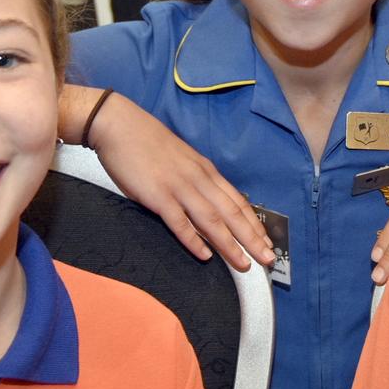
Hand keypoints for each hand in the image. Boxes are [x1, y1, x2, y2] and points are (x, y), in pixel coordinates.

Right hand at [60, 85, 274, 270]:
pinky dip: (193, 239)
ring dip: (230, 244)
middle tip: (268, 260)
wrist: (119, 125)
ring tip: (244, 264)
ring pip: (212, 220)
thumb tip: (208, 201)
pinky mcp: (158, 195)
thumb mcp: (182, 159)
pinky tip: (205, 255)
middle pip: (231, 213)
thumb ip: (196, 180)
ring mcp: (179, 187)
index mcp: (206, 170)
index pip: (237, 201)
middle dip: (252, 238)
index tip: (268, 242)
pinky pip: (179, 222)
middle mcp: (198, 179)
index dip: (254, 223)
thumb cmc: (148, 143)